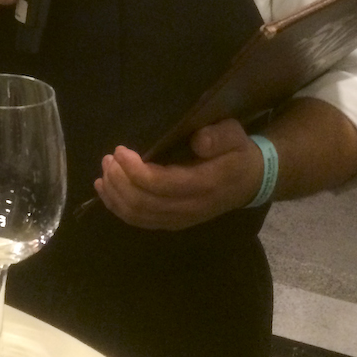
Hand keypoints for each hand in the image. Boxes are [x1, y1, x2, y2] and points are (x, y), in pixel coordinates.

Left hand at [94, 120, 263, 230]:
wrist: (252, 180)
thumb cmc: (238, 152)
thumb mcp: (234, 135)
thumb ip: (218, 136)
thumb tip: (198, 141)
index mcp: (203, 184)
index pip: (160, 184)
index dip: (134, 170)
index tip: (120, 150)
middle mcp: (190, 207)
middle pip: (144, 203)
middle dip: (119, 181)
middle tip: (108, 159)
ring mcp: (181, 218)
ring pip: (139, 216)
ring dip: (115, 195)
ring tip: (104, 171)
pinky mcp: (174, 221)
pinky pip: (142, 221)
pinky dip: (119, 208)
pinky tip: (105, 192)